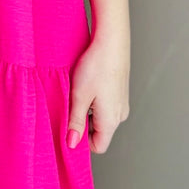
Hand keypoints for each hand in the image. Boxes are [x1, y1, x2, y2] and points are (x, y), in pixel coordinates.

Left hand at [67, 34, 129, 153]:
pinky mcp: (120, 92)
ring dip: (87, 110)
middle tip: (69, 106)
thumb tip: (72, 144)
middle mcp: (120, 115)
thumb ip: (75, 122)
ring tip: (77, 92)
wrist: (111, 42)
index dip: (82, 142)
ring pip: (101, 117)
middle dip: (82, 124)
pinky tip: (86, 85)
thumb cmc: (95, 67)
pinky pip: (105, 105)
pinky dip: (94, 100)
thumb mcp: (79, 96)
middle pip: (99, 132)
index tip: (67, 129)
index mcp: (111, 120)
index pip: (98, 146)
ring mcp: (121, 103)